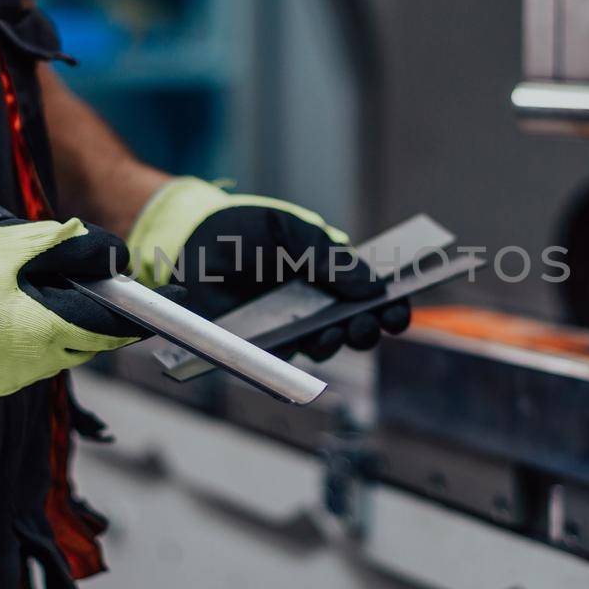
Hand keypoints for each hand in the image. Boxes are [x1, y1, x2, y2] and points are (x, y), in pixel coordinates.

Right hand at [0, 219, 145, 395]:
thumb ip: (47, 242)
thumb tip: (81, 235)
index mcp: (39, 333)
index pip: (101, 334)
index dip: (123, 322)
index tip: (140, 312)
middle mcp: (28, 367)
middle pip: (78, 347)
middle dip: (90, 324)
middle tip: (90, 294)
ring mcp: (3, 379)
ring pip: (50, 357)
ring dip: (58, 331)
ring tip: (45, 297)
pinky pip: (22, 363)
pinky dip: (29, 341)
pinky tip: (12, 314)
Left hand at [126, 178, 410, 361]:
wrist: (188, 242)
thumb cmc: (242, 230)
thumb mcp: (290, 231)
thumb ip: (328, 256)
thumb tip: (371, 285)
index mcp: (330, 272)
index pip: (371, 292)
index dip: (391, 303)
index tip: (400, 307)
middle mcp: (316, 303)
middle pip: (356, 324)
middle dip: (369, 327)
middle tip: (370, 323)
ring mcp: (291, 325)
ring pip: (327, 344)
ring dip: (338, 341)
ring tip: (336, 331)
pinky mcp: (264, 344)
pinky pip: (289, 357)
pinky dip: (301, 354)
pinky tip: (308, 343)